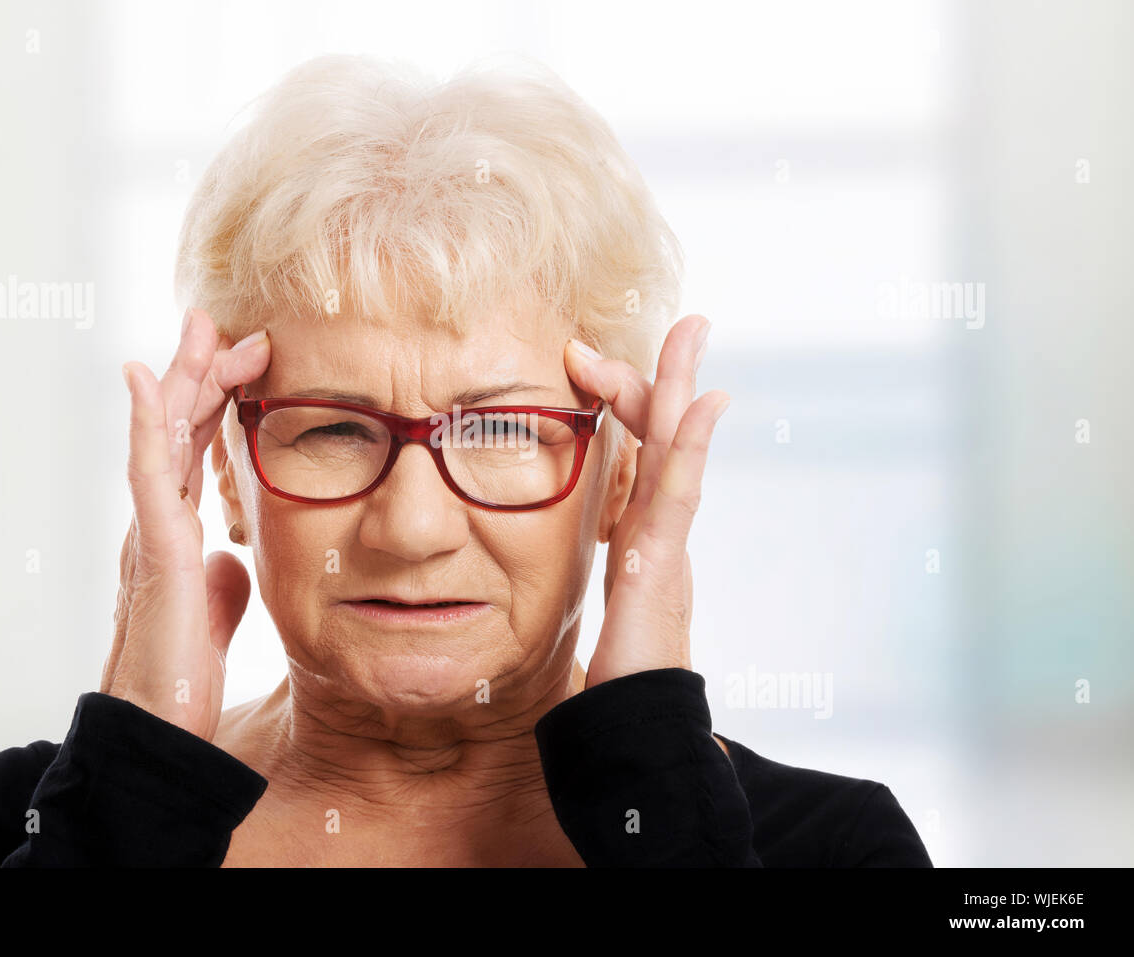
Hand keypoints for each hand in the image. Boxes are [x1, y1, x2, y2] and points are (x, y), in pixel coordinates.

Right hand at [100, 308, 270, 739]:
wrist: (160, 728)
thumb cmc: (181, 677)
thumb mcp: (214, 615)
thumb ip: (221, 582)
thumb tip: (231, 561)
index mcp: (176, 534)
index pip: (195, 451)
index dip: (217, 402)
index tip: (248, 360)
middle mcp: (157, 523)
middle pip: (178, 430)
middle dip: (202, 373)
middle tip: (223, 322)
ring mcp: (150, 532)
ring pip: (162, 436)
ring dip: (182, 378)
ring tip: (199, 327)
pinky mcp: (154, 550)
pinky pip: (146, 473)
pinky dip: (146, 422)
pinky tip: (147, 379)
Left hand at [564, 315, 728, 688]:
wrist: (634, 727)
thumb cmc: (618, 677)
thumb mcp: (603, 607)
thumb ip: (606, 573)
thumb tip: (597, 552)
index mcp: (640, 536)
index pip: (636, 453)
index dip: (625, 405)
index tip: (600, 362)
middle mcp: (659, 531)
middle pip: (663, 438)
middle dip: (666, 376)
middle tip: (684, 321)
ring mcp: (665, 545)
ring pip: (674, 450)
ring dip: (680, 387)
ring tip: (693, 332)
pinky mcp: (662, 566)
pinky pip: (679, 495)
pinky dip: (690, 446)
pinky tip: (704, 403)